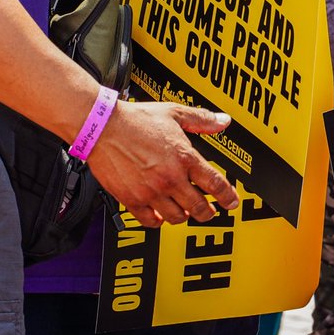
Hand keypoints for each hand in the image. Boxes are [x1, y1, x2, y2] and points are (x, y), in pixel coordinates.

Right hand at [87, 101, 239, 226]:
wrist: (102, 126)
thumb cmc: (135, 119)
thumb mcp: (174, 113)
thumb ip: (201, 120)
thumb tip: (222, 121)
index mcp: (184, 157)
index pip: (215, 184)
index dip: (228, 197)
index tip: (232, 202)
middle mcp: (170, 178)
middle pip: (199, 208)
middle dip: (208, 212)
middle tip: (209, 211)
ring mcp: (151, 192)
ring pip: (177, 217)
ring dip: (184, 216)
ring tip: (184, 210)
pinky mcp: (132, 200)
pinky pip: (151, 221)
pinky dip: (158, 221)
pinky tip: (160, 214)